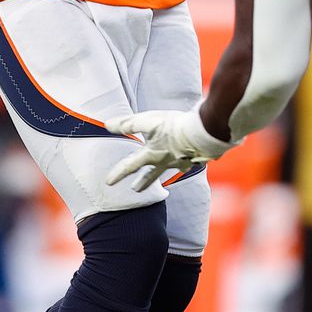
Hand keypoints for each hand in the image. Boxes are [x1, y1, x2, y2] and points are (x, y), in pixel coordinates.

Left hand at [104, 108, 231, 190]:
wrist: (204, 131)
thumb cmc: (175, 126)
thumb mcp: (148, 121)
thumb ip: (128, 124)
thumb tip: (107, 125)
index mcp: (152, 155)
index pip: (130, 166)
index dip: (118, 174)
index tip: (108, 183)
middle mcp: (166, 162)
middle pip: (151, 175)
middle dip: (143, 183)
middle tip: (135, 190)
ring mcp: (181, 162)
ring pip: (170, 169)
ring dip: (164, 173)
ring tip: (163, 175)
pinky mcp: (196, 157)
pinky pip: (189, 162)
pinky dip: (187, 162)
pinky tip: (190, 161)